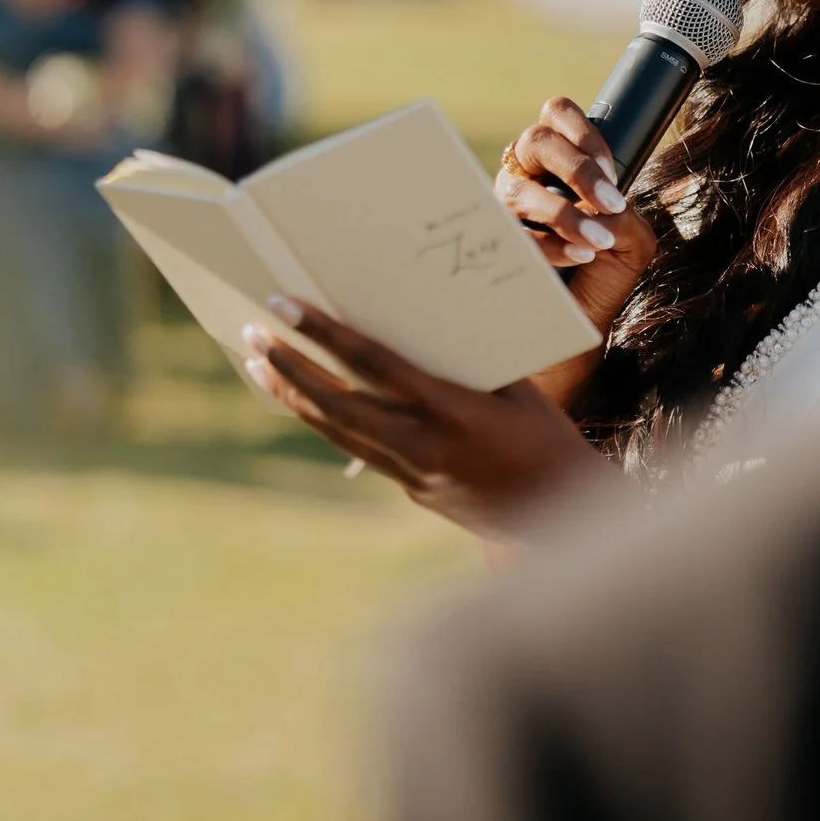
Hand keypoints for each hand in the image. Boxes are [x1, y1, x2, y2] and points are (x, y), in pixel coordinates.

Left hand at [242, 296, 604, 540]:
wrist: (567, 515)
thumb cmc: (548, 437)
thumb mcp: (516, 387)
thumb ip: (466, 359)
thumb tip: (422, 316)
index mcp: (452, 411)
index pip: (373, 366)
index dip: (325, 335)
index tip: (286, 306)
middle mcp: (423, 446)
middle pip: (337, 404)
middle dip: (290, 367)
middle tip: (253, 332)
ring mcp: (414, 473)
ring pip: (336, 431)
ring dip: (294, 396)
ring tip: (258, 363)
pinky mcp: (412, 489)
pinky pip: (356, 448)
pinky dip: (325, 420)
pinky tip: (302, 399)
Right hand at [496, 96, 658, 345]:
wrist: (579, 321)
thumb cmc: (603, 273)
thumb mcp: (630, 238)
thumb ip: (625, 216)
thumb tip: (603, 210)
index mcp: (558, 160)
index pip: (558, 114)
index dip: (585, 134)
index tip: (611, 172)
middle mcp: (525, 173)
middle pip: (537, 140)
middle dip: (578, 169)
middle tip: (612, 202)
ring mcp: (505, 205)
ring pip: (520, 188)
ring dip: (564, 212)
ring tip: (597, 240)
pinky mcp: (495, 239)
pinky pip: (513, 232)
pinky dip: (550, 243)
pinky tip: (578, 256)